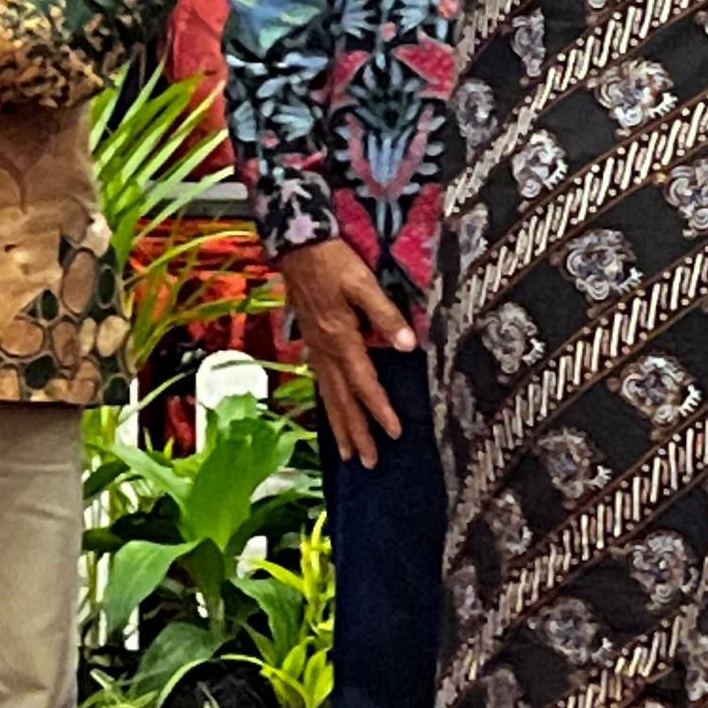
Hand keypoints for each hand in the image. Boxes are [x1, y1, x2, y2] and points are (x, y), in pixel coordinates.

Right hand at [277, 237, 413, 468]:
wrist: (297, 245)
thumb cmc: (333, 260)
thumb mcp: (363, 282)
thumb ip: (386, 314)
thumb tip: (410, 346)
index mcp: (340, 338)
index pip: (364, 383)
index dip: (379, 410)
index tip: (394, 434)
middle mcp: (325, 350)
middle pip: (343, 400)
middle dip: (356, 433)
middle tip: (368, 462)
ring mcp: (315, 348)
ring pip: (329, 396)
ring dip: (339, 426)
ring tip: (347, 454)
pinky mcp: (311, 341)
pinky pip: (320, 382)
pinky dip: (327, 404)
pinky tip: (332, 413)